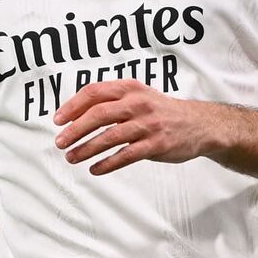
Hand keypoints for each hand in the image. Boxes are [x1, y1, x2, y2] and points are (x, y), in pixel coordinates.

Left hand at [54, 79, 217, 175]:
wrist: (199, 124)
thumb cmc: (161, 111)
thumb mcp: (139, 95)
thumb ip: (112, 101)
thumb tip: (75, 114)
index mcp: (130, 88)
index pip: (94, 92)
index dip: (73, 106)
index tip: (58, 120)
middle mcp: (138, 103)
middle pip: (99, 114)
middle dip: (75, 129)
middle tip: (60, 142)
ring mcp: (148, 124)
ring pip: (110, 137)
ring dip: (87, 148)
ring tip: (72, 158)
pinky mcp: (157, 144)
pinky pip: (127, 155)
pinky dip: (108, 163)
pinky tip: (95, 169)